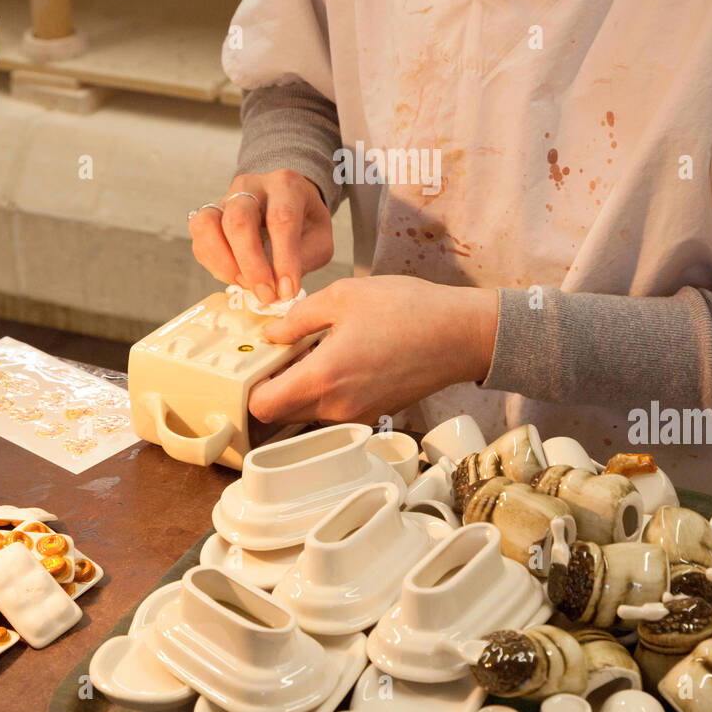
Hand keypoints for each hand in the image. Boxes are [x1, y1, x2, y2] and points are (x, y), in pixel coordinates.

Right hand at [188, 170, 333, 302]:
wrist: (284, 202)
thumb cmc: (304, 222)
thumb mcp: (319, 238)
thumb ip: (302, 259)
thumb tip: (279, 287)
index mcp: (286, 185)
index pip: (281, 218)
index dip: (283, 258)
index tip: (287, 290)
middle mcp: (251, 186)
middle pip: (239, 220)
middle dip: (251, 265)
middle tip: (265, 294)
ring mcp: (224, 198)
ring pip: (208, 225)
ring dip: (225, 264)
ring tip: (246, 285)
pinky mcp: (208, 214)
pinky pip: (199, 239)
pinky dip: (215, 265)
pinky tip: (236, 276)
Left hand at [247, 276, 499, 424]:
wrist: (462, 334)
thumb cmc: (409, 311)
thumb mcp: (343, 297)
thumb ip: (297, 318)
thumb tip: (272, 332)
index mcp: (324, 378)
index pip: (263, 408)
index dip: (249, 388)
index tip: (253, 363)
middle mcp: (338, 407)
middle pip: (282, 413)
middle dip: (274, 385)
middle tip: (279, 352)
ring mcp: (358, 414)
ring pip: (309, 412)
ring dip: (301, 387)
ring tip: (312, 349)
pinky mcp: (375, 412)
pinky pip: (335, 408)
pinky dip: (328, 389)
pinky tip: (340, 355)